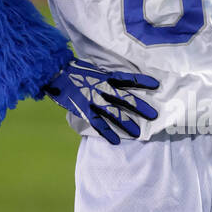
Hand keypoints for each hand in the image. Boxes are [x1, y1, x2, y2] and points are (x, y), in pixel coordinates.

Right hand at [44, 58, 158, 143]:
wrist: (54, 73)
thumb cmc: (74, 71)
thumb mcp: (93, 70)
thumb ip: (106, 77)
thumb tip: (118, 82)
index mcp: (105, 77)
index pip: (128, 79)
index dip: (143, 82)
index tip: (156, 85)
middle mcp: (102, 88)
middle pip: (126, 98)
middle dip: (140, 107)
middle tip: (154, 116)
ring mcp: (93, 100)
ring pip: (114, 113)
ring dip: (127, 123)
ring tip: (139, 133)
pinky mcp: (84, 110)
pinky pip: (98, 123)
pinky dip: (108, 133)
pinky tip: (116, 141)